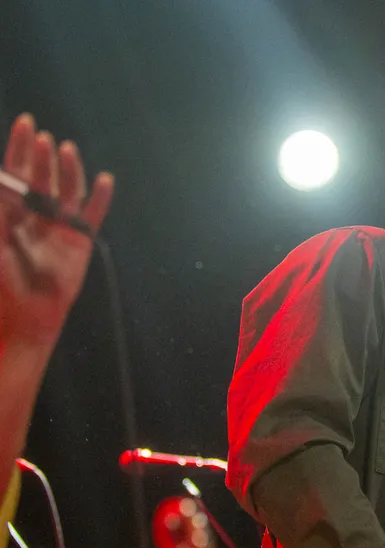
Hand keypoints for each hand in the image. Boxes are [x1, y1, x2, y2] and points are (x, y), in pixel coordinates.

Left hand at [1, 113, 113, 347]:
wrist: (25, 316)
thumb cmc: (1, 283)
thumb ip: (0, 210)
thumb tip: (1, 179)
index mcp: (9, 212)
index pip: (14, 172)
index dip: (19, 148)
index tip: (25, 124)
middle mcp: (34, 215)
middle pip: (40, 177)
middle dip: (41, 156)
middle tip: (43, 137)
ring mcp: (58, 227)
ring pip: (66, 191)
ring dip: (68, 170)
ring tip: (66, 149)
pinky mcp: (79, 241)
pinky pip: (93, 215)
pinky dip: (100, 198)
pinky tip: (104, 179)